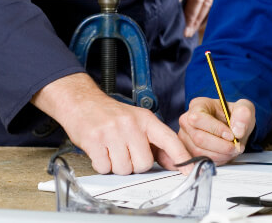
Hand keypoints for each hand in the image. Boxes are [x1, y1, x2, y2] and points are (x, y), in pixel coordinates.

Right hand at [32, 73, 191, 174]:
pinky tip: (101, 150)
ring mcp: (113, 132)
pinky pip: (105, 168)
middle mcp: (131, 124)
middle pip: (144, 163)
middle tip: (126, 152)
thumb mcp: (137, 122)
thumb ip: (156, 142)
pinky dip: (102, 164)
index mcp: (145, 119)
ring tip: (112, 149)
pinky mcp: (95, 141)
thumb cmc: (111, 115)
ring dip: (117, 165)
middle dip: (135, 164)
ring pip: (124, 168)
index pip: (168, 139)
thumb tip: (174, 161)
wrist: (83, 102)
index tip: (188, 170)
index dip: (180, 156)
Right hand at [178, 96, 254, 164]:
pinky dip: (216, 161)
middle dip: (221, 146)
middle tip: (236, 146)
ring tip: (233, 150)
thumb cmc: (234, 116)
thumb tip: (237, 130)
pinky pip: (200, 161)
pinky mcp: (188, 152)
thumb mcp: (244, 108)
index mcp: (198, 105)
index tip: (231, 135)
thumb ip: (243, 114)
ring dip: (220, 154)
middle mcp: (187, 121)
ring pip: (199, 152)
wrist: (232, 128)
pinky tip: (225, 155)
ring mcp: (186, 138)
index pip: (198, 118)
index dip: (216, 129)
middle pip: (199, 138)